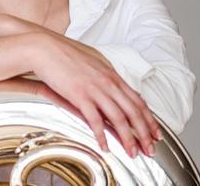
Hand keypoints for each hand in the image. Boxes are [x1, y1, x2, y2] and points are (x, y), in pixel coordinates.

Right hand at [31, 32, 161, 158]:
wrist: (45, 48)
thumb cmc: (64, 53)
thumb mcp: (91, 60)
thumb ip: (103, 74)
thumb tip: (111, 84)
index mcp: (111, 74)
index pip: (137, 99)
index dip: (149, 118)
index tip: (154, 132)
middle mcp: (107, 81)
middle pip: (133, 111)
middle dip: (145, 133)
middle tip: (150, 149)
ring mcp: (94, 89)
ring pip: (119, 118)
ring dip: (128, 139)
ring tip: (133, 153)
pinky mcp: (79, 95)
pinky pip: (95, 120)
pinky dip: (102, 136)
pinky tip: (104, 146)